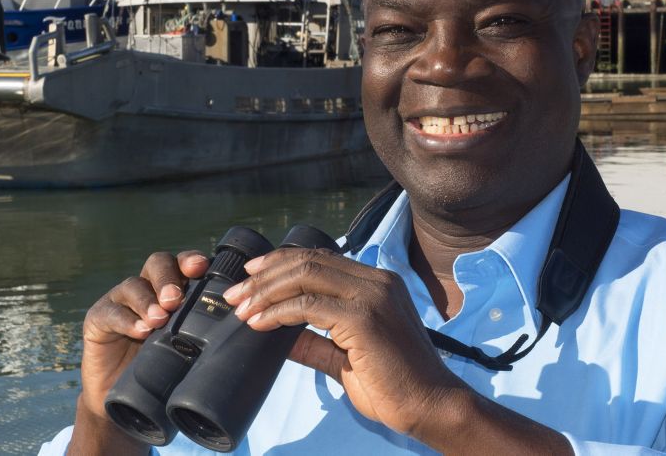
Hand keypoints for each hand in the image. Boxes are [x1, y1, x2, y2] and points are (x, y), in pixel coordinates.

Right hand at [69, 250, 208, 454]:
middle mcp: (148, 288)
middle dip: (168, 277)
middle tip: (175, 299)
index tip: (202, 267)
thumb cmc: (165, 371)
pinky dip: (126, 319)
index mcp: (174, 289)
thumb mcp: (190, 350)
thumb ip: (209, 334)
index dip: (191, 261)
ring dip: (147, 300)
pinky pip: (110, 312)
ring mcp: (121, 301)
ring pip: (133, 285)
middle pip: (157, 264)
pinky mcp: (98, 318)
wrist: (126, 403)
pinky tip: (139, 330)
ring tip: (159, 320)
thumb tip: (247, 329)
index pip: (183, 264)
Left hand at [221, 248, 462, 438]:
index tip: (250, 275)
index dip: (280, 263)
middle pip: (308, 261)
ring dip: (266, 291)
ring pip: (305, 276)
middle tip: (235, 294)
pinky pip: (308, 306)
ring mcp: (372, 295)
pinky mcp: (364, 317)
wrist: (430, 407)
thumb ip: (313, 341)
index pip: (319, 258)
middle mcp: (376, 281)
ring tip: (241, 308)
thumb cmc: (392, 386)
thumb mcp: (344, 357)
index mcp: (376, 283)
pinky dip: (278, 312)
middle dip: (264, 276)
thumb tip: (274, 333)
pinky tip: (259, 324)